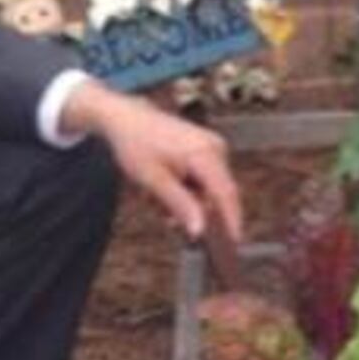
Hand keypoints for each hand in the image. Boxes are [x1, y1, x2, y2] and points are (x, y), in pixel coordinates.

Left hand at [72, 81, 247, 249]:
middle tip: (168, 220)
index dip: (232, 219)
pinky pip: (205, 175)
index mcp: (205, 154)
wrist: (125, 118)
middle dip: (196, 210)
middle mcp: (215, 147)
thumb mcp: (154, 180)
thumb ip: (180, 205)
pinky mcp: (206, 145)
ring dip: (188, 199)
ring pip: (210, 186)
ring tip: (157, 198)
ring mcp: (212, 145)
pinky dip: (188, 187)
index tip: (233, 241)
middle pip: (218, 192)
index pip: (226, 193)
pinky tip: (167, 185)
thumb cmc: (136, 144)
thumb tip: (199, 230)